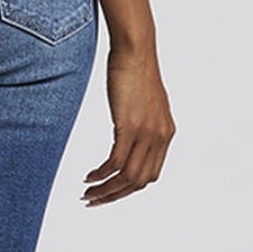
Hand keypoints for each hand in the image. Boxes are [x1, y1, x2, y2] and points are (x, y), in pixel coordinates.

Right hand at [82, 45, 174, 204]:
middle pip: (139, 182)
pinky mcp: (129, 126)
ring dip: (105, 190)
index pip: (150, 175)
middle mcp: (160, 137)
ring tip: (87, 193)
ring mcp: (146, 133)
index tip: (109, 192)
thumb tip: (128, 134)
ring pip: (127, 177)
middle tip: (93, 200)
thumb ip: (143, 123)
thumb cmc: (136, 71)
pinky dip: (101, 174)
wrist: (136, 51)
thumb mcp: (146, 103)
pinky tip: (89, 176)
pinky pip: (115, 162)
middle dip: (115, 196)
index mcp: (166, 134)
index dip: (129, 189)